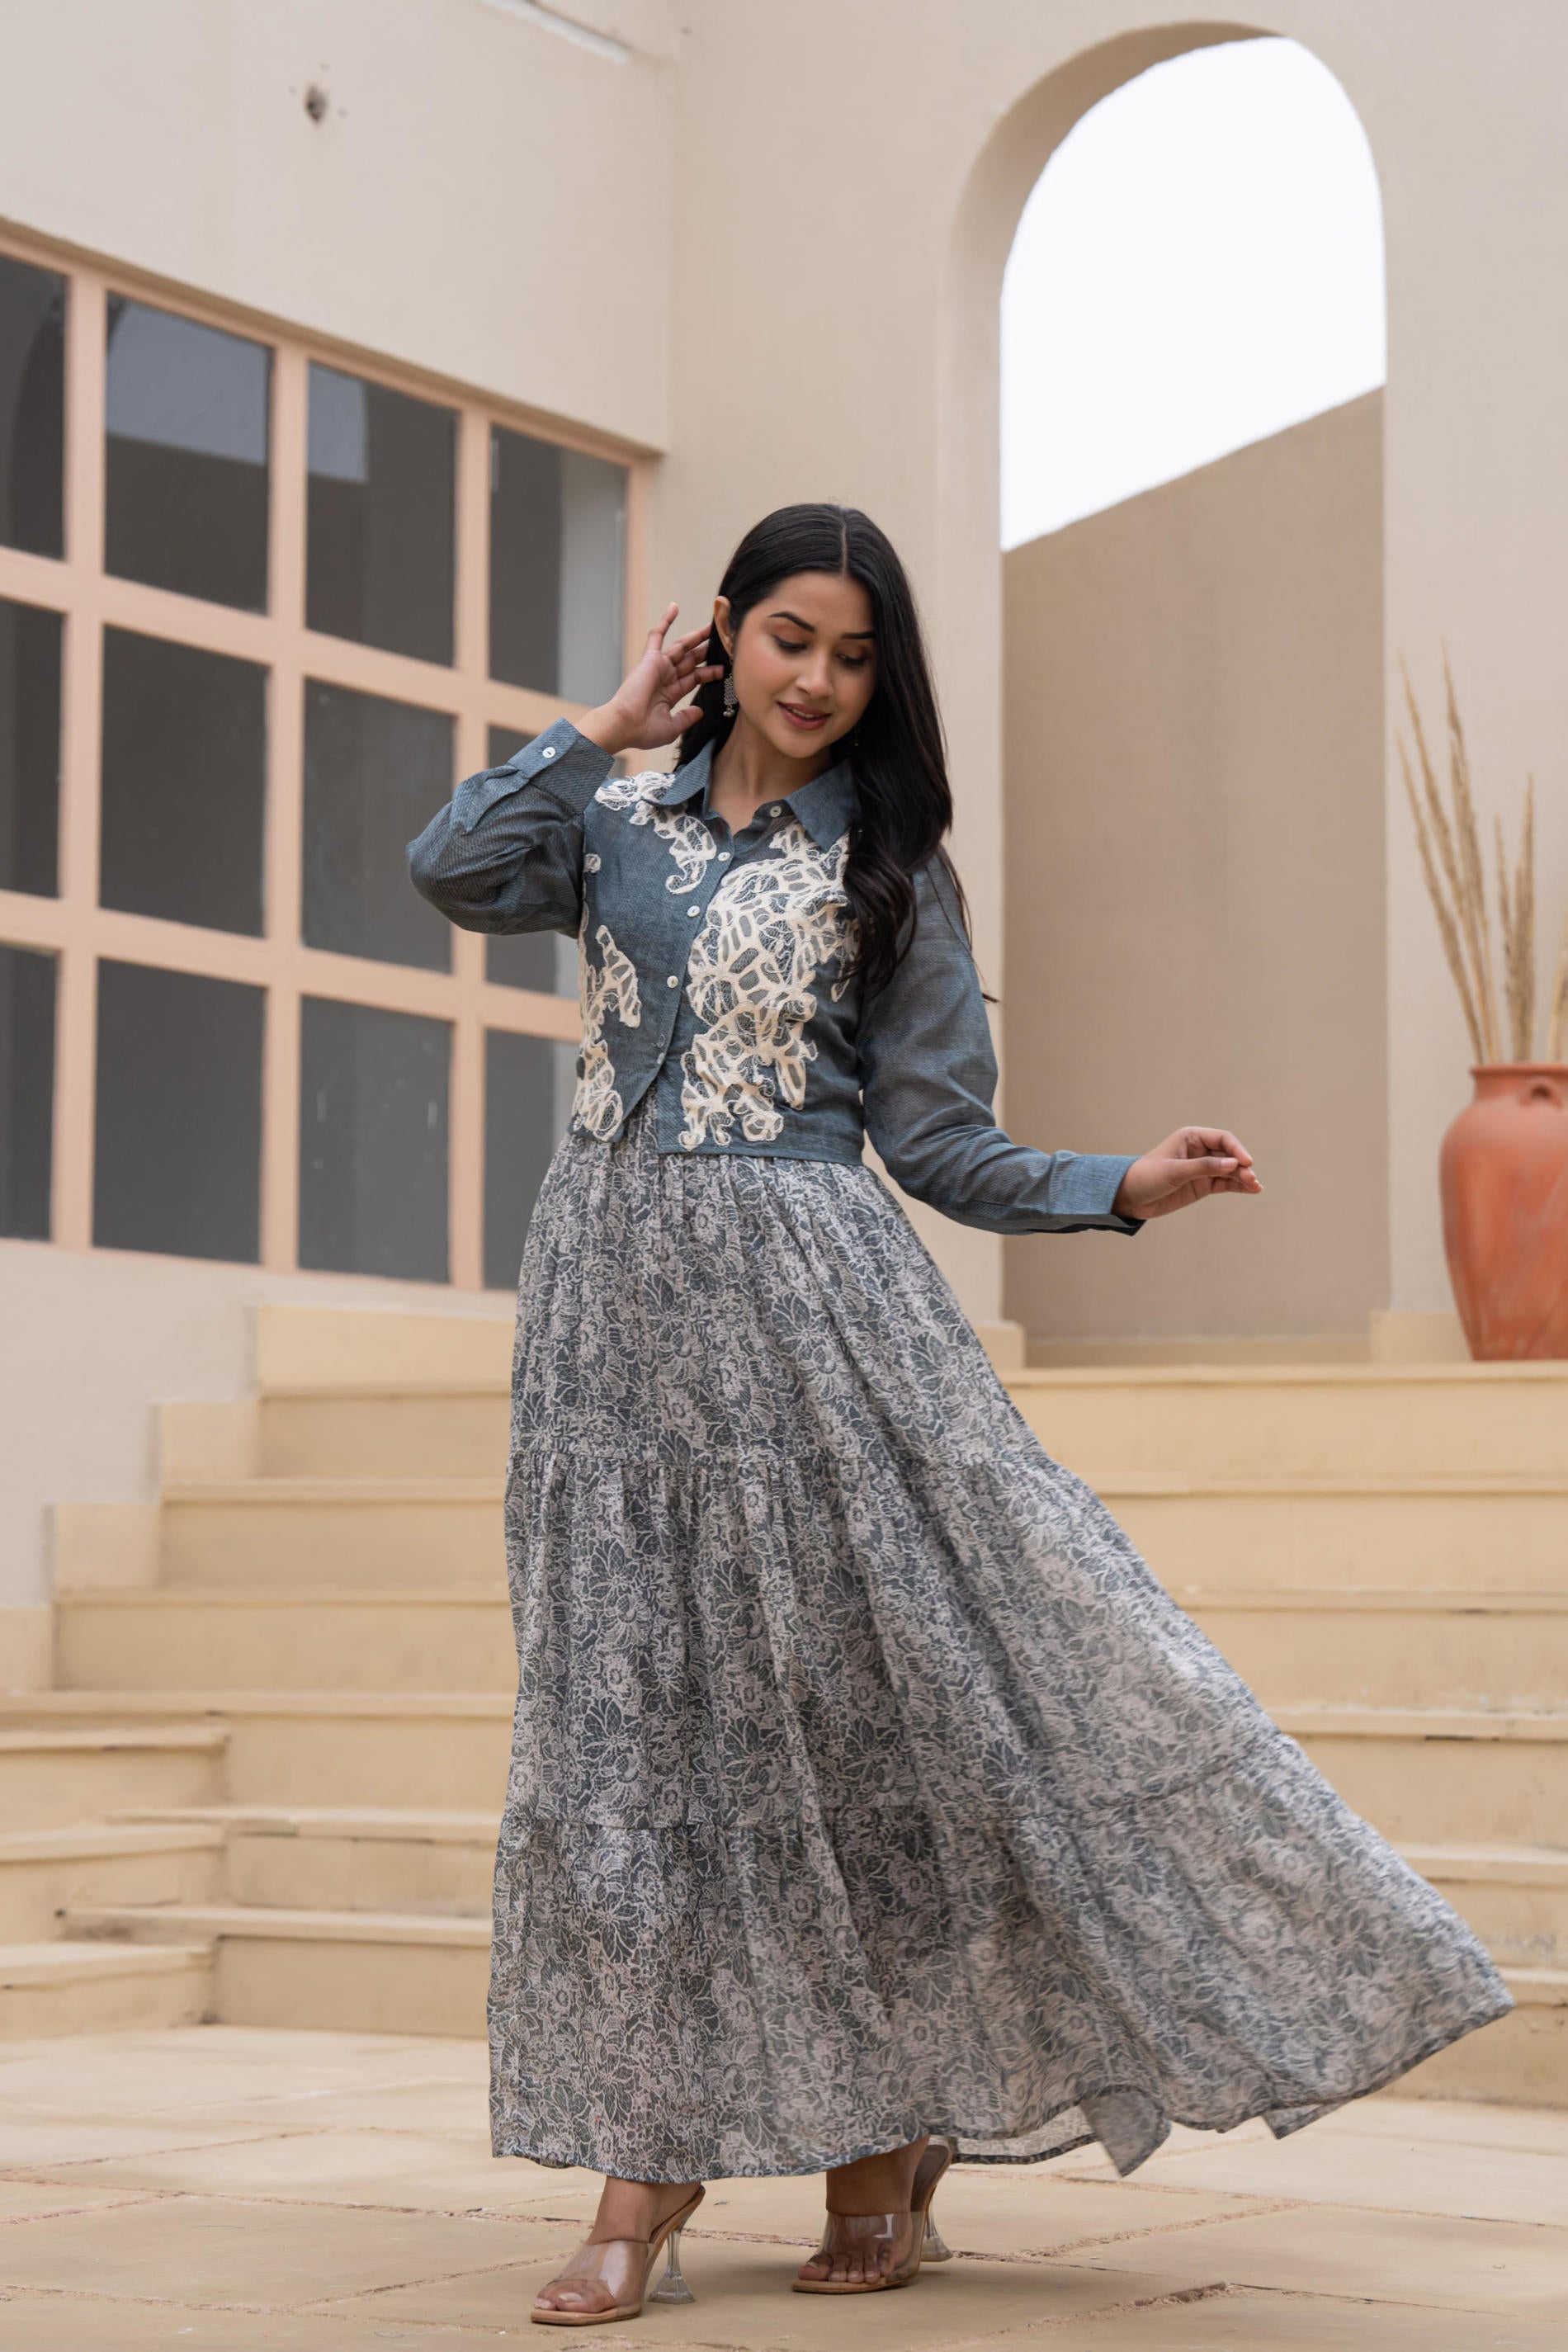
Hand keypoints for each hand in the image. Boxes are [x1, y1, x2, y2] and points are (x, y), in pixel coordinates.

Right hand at [578, 605, 721, 754]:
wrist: (625, 726)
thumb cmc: (643, 731)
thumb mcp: (672, 727)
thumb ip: (687, 717)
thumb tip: (699, 710)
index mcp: (670, 693)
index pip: (695, 678)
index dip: (710, 672)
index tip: (724, 668)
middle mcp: (665, 678)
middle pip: (691, 659)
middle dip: (706, 650)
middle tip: (722, 640)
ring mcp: (658, 667)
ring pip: (681, 646)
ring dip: (696, 636)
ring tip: (712, 625)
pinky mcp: (650, 659)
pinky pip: (657, 635)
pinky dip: (665, 621)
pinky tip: (674, 607)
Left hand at [1112, 1127, 1262, 1220]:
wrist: (1130, 1198)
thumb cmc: (1147, 1177)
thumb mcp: (1174, 1171)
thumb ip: (1203, 1167)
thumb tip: (1233, 1164)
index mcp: (1191, 1137)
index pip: (1223, 1139)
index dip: (1237, 1149)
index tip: (1246, 1163)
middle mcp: (1200, 1150)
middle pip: (1230, 1154)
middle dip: (1242, 1166)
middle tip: (1251, 1179)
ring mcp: (1203, 1168)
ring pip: (1231, 1170)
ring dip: (1244, 1177)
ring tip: (1255, 1187)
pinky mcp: (1203, 1184)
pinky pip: (1226, 1183)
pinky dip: (1238, 1186)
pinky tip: (1252, 1190)